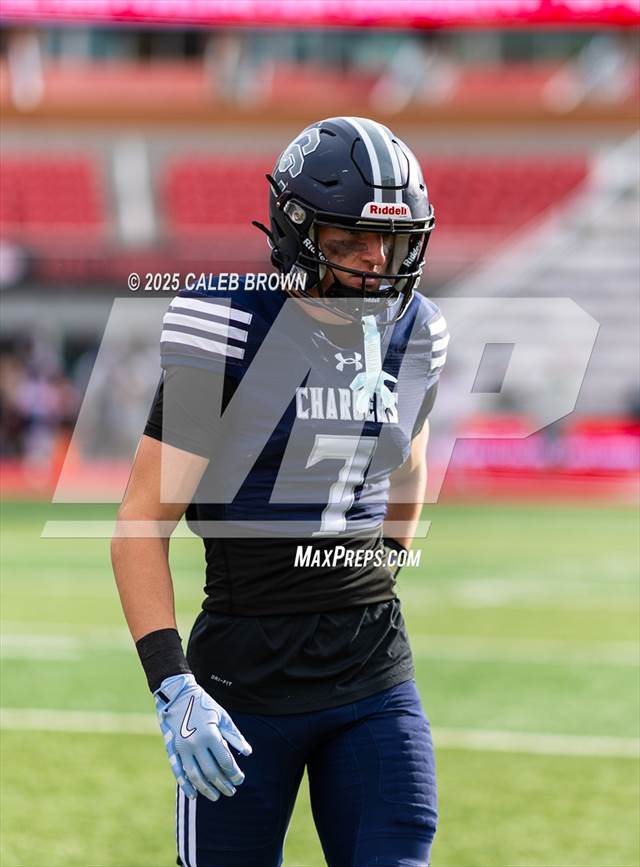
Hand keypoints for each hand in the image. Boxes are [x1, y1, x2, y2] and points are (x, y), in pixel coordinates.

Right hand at [154, 673, 251, 801]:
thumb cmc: (204, 705)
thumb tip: (248, 753)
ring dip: (206, 789)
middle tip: (231, 792)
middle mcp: (196, 743)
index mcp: (211, 734)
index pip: (225, 761)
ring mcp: (182, 748)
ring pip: (195, 776)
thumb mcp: (222, 716)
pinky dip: (185, 785)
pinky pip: (178, 772)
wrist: (178, 695)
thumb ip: (235, 736)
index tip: (240, 779)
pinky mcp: (172, 750)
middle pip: (211, 771)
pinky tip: (193, 795)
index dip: (234, 773)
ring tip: (216, 797)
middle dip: (223, 784)